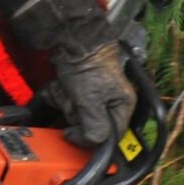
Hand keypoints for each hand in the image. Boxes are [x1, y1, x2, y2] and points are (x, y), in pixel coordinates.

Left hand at [51, 37, 138, 153]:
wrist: (73, 40)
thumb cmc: (88, 66)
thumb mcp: (91, 101)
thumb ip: (95, 127)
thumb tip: (95, 143)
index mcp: (123, 105)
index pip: (110, 137)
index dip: (89, 138)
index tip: (72, 133)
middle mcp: (112, 102)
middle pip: (90, 125)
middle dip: (74, 113)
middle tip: (73, 100)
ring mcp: (96, 95)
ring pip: (76, 114)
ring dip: (65, 102)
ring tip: (65, 89)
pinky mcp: (81, 88)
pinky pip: (68, 102)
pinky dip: (60, 95)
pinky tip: (60, 86)